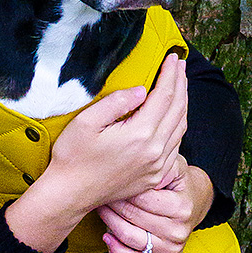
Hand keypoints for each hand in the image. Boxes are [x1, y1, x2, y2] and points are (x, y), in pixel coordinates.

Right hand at [5, 54, 187, 252]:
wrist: (69, 195)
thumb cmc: (72, 157)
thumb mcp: (86, 122)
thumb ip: (116, 102)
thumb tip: (141, 90)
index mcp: (140, 135)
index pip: (164, 96)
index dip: (170, 74)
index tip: (173, 57)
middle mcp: (154, 152)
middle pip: (178, 110)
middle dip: (181, 84)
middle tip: (179, 66)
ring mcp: (157, 167)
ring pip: (181, 129)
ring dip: (182, 104)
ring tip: (179, 86)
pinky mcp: (154, 177)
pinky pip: (175, 147)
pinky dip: (177, 127)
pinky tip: (172, 117)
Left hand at [99, 164, 215, 252]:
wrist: (195, 204)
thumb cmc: (179, 185)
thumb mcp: (175, 168)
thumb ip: (160, 165)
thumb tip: (139, 167)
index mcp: (181, 208)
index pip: (142, 199)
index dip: (123, 188)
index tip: (111, 181)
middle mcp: (178, 231)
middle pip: (133, 217)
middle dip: (113, 203)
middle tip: (102, 193)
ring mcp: (172, 249)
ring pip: (130, 238)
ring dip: (110, 223)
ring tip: (102, 210)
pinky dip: (117, 251)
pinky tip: (108, 237)